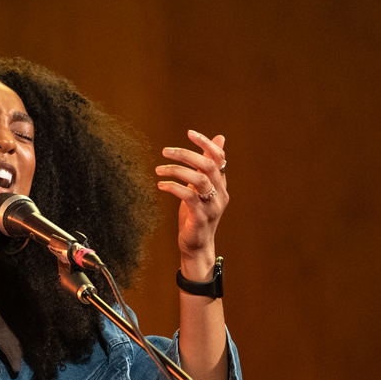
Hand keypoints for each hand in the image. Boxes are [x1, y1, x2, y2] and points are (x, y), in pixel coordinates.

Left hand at [155, 130, 227, 275]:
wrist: (197, 246)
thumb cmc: (196, 216)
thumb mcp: (201, 187)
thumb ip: (207, 166)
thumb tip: (219, 138)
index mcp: (221, 185)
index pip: (219, 158)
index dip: (206, 143)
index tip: (190, 133)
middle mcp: (220, 194)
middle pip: (208, 166)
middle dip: (186, 154)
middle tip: (166, 151)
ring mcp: (211, 206)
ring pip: (199, 180)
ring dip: (177, 171)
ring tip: (159, 170)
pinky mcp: (200, 218)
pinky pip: (189, 197)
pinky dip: (173, 188)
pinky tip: (161, 185)